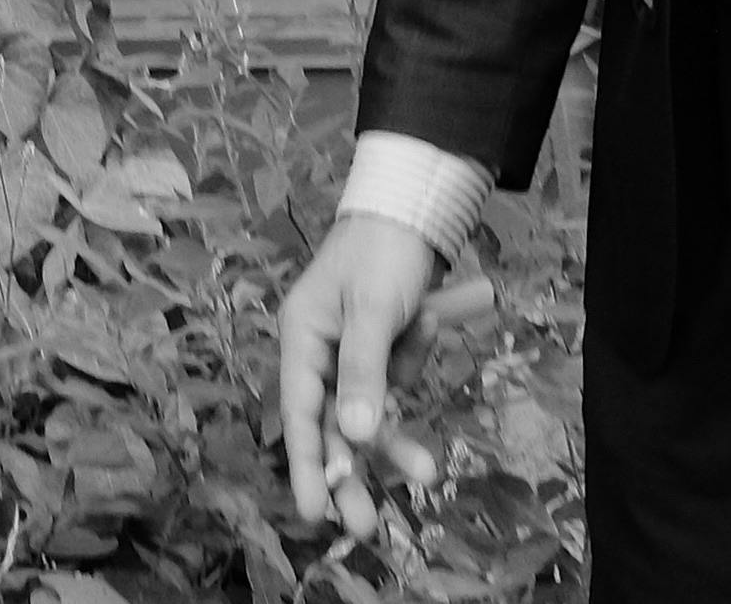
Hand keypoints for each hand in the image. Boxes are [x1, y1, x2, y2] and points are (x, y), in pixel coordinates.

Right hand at [278, 217, 446, 534]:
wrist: (414, 205)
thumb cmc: (382, 250)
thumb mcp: (373, 308)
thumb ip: (362, 370)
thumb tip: (353, 433)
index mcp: (302, 335)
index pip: (300, 411)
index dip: (307, 463)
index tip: (314, 511)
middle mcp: (321, 350)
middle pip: (332, 425)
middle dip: (352, 472)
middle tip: (366, 525)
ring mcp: (353, 351)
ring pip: (369, 412)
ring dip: (395, 436)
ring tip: (426, 472)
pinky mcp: (383, 349)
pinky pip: (396, 380)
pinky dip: (414, 365)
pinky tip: (431, 319)